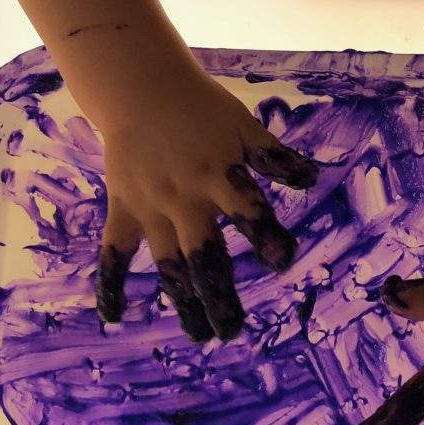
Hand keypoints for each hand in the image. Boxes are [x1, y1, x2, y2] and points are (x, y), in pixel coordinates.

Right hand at [95, 63, 318, 342]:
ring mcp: (150, 208)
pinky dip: (111, 281)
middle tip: (233, 332)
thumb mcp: (244, 126)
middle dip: (219, 295)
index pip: (248, 210)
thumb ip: (275, 156)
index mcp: (218, 176)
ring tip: (199, 334)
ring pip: (167, 263)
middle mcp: (184, 199)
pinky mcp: (123, 210)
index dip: (267, 235)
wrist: (142, 90)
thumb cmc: (202, 111)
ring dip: (183, 301)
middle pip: (203, 255)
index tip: (283, 262)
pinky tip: (114, 315)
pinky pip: (114, 252)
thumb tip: (312, 180)